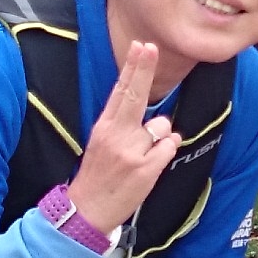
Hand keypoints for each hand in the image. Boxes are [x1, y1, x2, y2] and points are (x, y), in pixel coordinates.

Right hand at [68, 40, 181, 227]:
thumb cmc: (99, 175)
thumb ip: (126, 126)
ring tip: (142, 157)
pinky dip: (165, 153)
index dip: (132, 68)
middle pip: (136, 95)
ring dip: (160, 137)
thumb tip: (161, 120)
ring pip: (162, 126)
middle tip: (151, 48)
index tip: (140, 47)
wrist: (88, 210)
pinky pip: (168, 147)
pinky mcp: (145, 169)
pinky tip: (150, 165)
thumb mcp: (104, 144)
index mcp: (105, 127)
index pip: (121, 91)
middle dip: (144, 69)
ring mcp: (131, 151)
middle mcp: (117, 135)